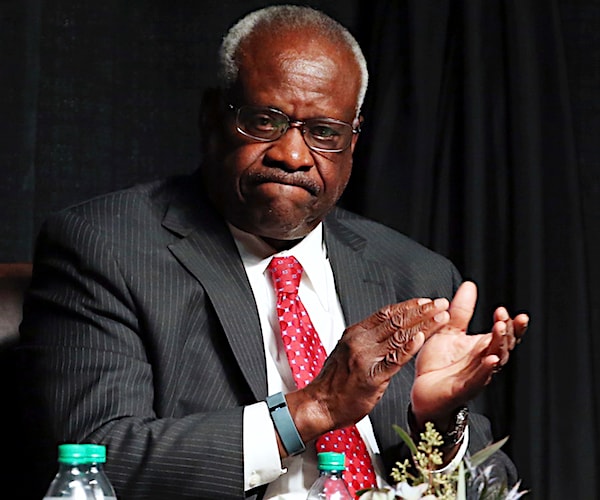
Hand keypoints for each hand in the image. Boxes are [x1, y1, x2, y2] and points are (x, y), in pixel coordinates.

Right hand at [285, 297, 449, 446]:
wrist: (319, 405)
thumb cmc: (334, 383)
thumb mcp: (347, 352)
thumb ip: (366, 342)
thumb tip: (385, 334)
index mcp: (355, 334)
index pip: (386, 313)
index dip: (408, 306)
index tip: (425, 301)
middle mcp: (360, 341)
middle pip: (396, 321)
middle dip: (422, 311)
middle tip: (440, 304)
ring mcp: (365, 358)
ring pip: (399, 336)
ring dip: (423, 325)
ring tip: (441, 318)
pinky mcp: (371, 378)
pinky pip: (393, 360)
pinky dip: (408, 349)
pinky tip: (421, 340)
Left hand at [410, 281, 528, 428]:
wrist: (422, 391)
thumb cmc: (438, 363)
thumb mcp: (448, 331)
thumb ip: (461, 311)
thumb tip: (469, 284)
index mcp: (482, 347)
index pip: (504, 334)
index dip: (510, 324)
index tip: (506, 310)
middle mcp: (484, 361)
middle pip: (504, 346)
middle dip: (508, 332)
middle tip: (504, 317)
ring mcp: (477, 376)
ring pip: (495, 361)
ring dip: (499, 346)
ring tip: (499, 330)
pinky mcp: (464, 389)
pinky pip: (479, 379)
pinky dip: (487, 370)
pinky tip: (492, 360)